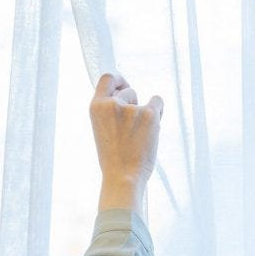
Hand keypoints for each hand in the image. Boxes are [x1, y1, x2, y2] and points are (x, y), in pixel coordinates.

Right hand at [89, 72, 162, 206]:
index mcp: (96, 107)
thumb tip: (128, 92)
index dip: (118, 80)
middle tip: (132, 128)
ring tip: (139, 135)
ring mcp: (131, 108)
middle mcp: (112, 104)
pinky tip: (152, 131)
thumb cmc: (113, 157)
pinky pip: (158, 101)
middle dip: (134, 104)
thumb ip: (109, 111)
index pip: (107, 78)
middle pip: (129, 91)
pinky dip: (158, 112)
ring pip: (143, 100)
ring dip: (145, 112)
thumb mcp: (101, 129)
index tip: (124, 87)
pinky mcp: (149, 114)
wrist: (123, 177)